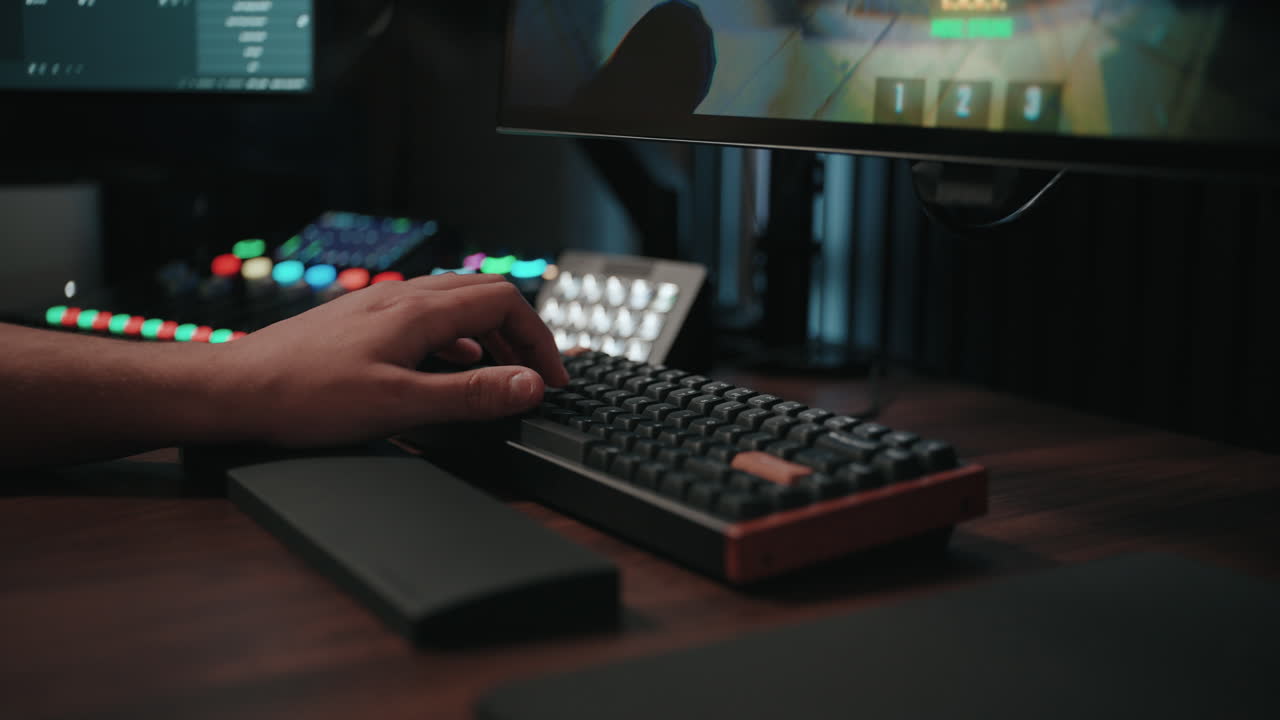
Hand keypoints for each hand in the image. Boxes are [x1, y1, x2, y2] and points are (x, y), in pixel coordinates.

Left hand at [216, 273, 567, 446]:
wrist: (235, 388)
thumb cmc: (304, 396)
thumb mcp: (398, 405)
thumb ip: (469, 395)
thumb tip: (528, 385)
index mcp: (417, 311)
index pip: (505, 301)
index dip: (540, 338)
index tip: (552, 378)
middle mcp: (401, 297)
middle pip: (485, 294)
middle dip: (521, 333)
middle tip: (536, 376)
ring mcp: (380, 305)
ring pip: (456, 303)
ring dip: (491, 334)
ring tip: (503, 374)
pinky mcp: (362, 320)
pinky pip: (428, 316)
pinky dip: (458, 338)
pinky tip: (450, 365)